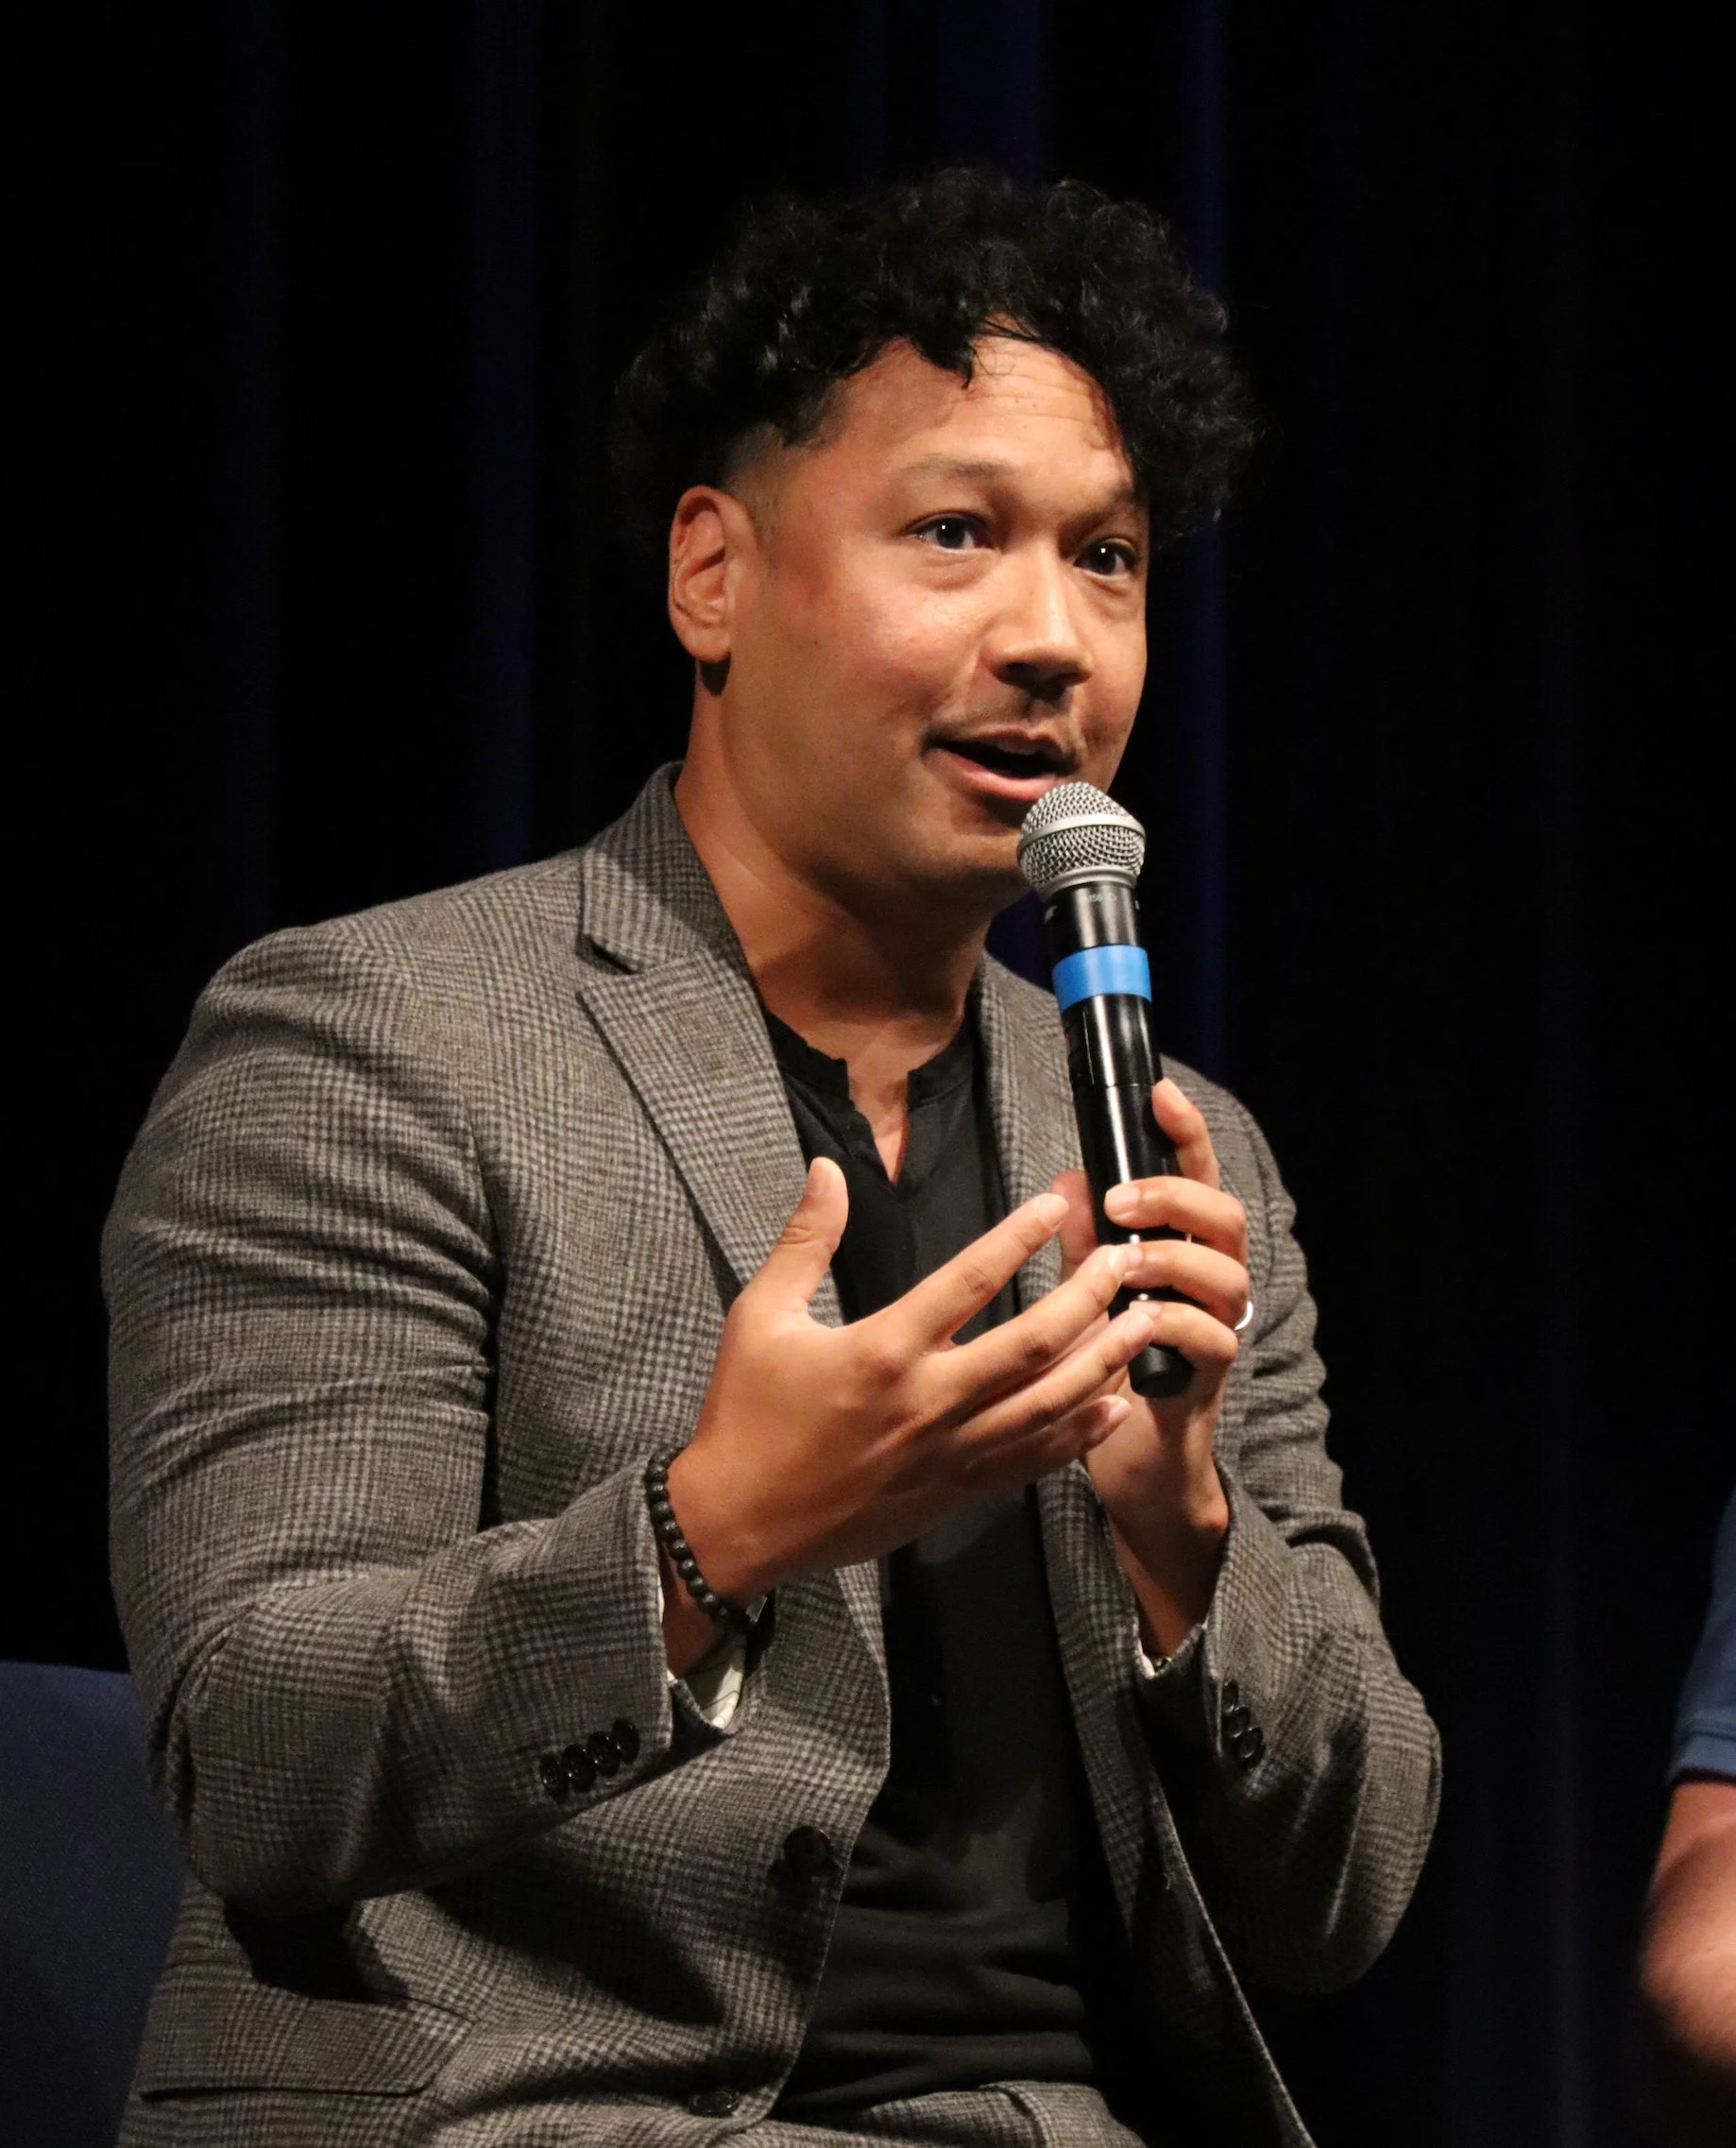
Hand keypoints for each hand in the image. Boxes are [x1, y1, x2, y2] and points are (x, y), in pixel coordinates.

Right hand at [661, 1159, 1156, 1672]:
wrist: (737, 1525)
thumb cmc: (745, 1415)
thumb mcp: (759, 1316)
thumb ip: (805, 1240)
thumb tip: (827, 1168)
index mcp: (883, 1350)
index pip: (969, 1281)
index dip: (1019, 1238)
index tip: (1058, 1206)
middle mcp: (929, 1402)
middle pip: (1034, 1344)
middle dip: (1091, 1298)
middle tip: (1129, 1261)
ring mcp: (949, 1453)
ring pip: (1049, 1405)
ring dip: (1104, 1361)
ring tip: (1144, 1321)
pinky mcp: (955, 1493)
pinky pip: (1033, 1461)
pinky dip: (1081, 1433)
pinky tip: (1116, 1406)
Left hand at [1051, 1076, 1247, 1655]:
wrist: (1129, 1468)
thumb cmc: (1103, 1375)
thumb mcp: (1084, 1299)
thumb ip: (1083, 1245)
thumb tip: (1065, 1183)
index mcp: (1180, 1253)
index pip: (1195, 1180)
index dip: (1184, 1136)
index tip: (1159, 1094)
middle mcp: (1210, 1285)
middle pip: (1225, 1217)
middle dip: (1176, 1197)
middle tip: (1120, 1200)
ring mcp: (1216, 1331)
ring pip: (1225, 1275)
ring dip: (1173, 1257)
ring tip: (1125, 1260)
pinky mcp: (1207, 1382)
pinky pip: (1211, 1339)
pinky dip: (1176, 1323)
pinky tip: (1140, 1320)